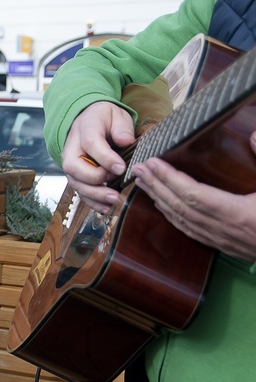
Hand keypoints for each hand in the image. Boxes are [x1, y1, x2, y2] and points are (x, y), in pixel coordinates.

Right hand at [61, 102, 135, 212]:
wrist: (88, 121)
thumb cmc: (105, 119)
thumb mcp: (117, 115)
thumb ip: (122, 127)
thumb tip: (125, 141)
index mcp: (84, 128)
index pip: (90, 144)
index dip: (105, 158)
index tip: (122, 168)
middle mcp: (72, 148)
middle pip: (75, 167)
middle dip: (96, 179)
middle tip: (116, 184)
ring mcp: (72, 164)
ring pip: (76, 183)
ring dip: (95, 195)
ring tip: (115, 200)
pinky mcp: (76, 176)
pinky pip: (80, 192)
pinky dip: (93, 202)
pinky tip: (107, 208)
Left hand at [131, 130, 255, 261]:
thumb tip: (255, 135)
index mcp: (240, 215)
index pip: (193, 195)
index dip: (169, 178)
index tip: (151, 162)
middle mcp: (227, 231)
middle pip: (181, 208)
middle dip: (156, 186)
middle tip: (137, 168)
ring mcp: (226, 242)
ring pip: (183, 221)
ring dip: (160, 201)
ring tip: (144, 182)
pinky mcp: (228, 247)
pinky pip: (192, 232)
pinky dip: (174, 217)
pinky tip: (164, 207)